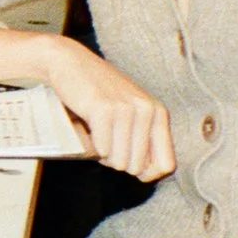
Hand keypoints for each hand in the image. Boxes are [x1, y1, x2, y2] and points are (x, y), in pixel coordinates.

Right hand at [32, 36, 173, 180]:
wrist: (71, 63)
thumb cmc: (99, 93)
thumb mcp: (131, 112)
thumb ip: (143, 140)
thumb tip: (145, 174)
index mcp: (158, 113)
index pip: (166, 165)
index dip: (146, 174)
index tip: (129, 164)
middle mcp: (147, 110)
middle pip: (138, 167)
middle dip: (117, 161)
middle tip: (106, 141)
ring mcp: (126, 109)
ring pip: (119, 162)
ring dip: (103, 154)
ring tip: (97, 134)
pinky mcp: (104, 110)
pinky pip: (101, 150)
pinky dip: (91, 146)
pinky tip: (87, 128)